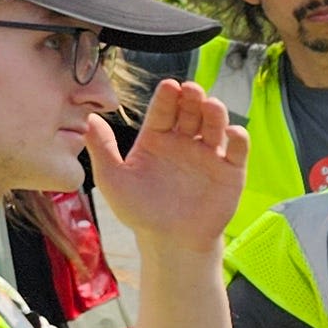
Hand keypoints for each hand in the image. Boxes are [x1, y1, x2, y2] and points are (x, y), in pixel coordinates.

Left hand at [80, 82, 249, 258]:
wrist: (171, 241)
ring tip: (212, 105)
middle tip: (192, 89)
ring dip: (215, 113)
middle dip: (192, 99)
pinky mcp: (230, 171)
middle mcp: (184, 142)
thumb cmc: (140, 211)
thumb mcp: (114, 179)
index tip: (169, 85)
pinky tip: (232, 132)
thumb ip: (102, 148)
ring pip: (214, 126)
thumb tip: (89, 118)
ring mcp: (209, 155)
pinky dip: (238, 139)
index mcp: (157, 139)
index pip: (163, 110)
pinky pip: (237, 150)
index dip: (167, 97)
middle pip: (191, 112)